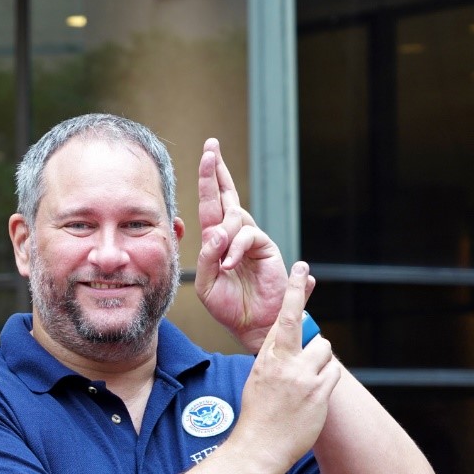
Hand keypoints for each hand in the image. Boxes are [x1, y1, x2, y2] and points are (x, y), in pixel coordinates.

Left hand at [194, 138, 304, 351]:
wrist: (253, 325)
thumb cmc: (228, 306)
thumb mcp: (207, 283)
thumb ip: (207, 259)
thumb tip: (215, 233)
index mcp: (217, 240)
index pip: (210, 204)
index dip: (208, 179)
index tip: (207, 153)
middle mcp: (234, 234)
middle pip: (226, 196)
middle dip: (217, 172)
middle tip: (211, 148)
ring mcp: (251, 239)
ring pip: (235, 217)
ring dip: (224, 235)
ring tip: (223, 262)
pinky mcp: (266, 248)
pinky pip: (248, 236)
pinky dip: (236, 249)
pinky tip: (230, 264)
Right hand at [231, 261, 339, 473]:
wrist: (259, 447)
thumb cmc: (257, 414)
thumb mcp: (258, 379)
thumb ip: (275, 358)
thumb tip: (289, 341)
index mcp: (267, 358)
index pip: (283, 317)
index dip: (294, 291)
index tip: (301, 268)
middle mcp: (286, 364)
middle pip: (312, 334)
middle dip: (313, 342)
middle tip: (305, 361)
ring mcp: (304, 379)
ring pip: (326, 352)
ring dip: (321, 364)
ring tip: (307, 385)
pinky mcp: (320, 394)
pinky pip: (333, 373)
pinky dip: (326, 380)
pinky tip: (313, 397)